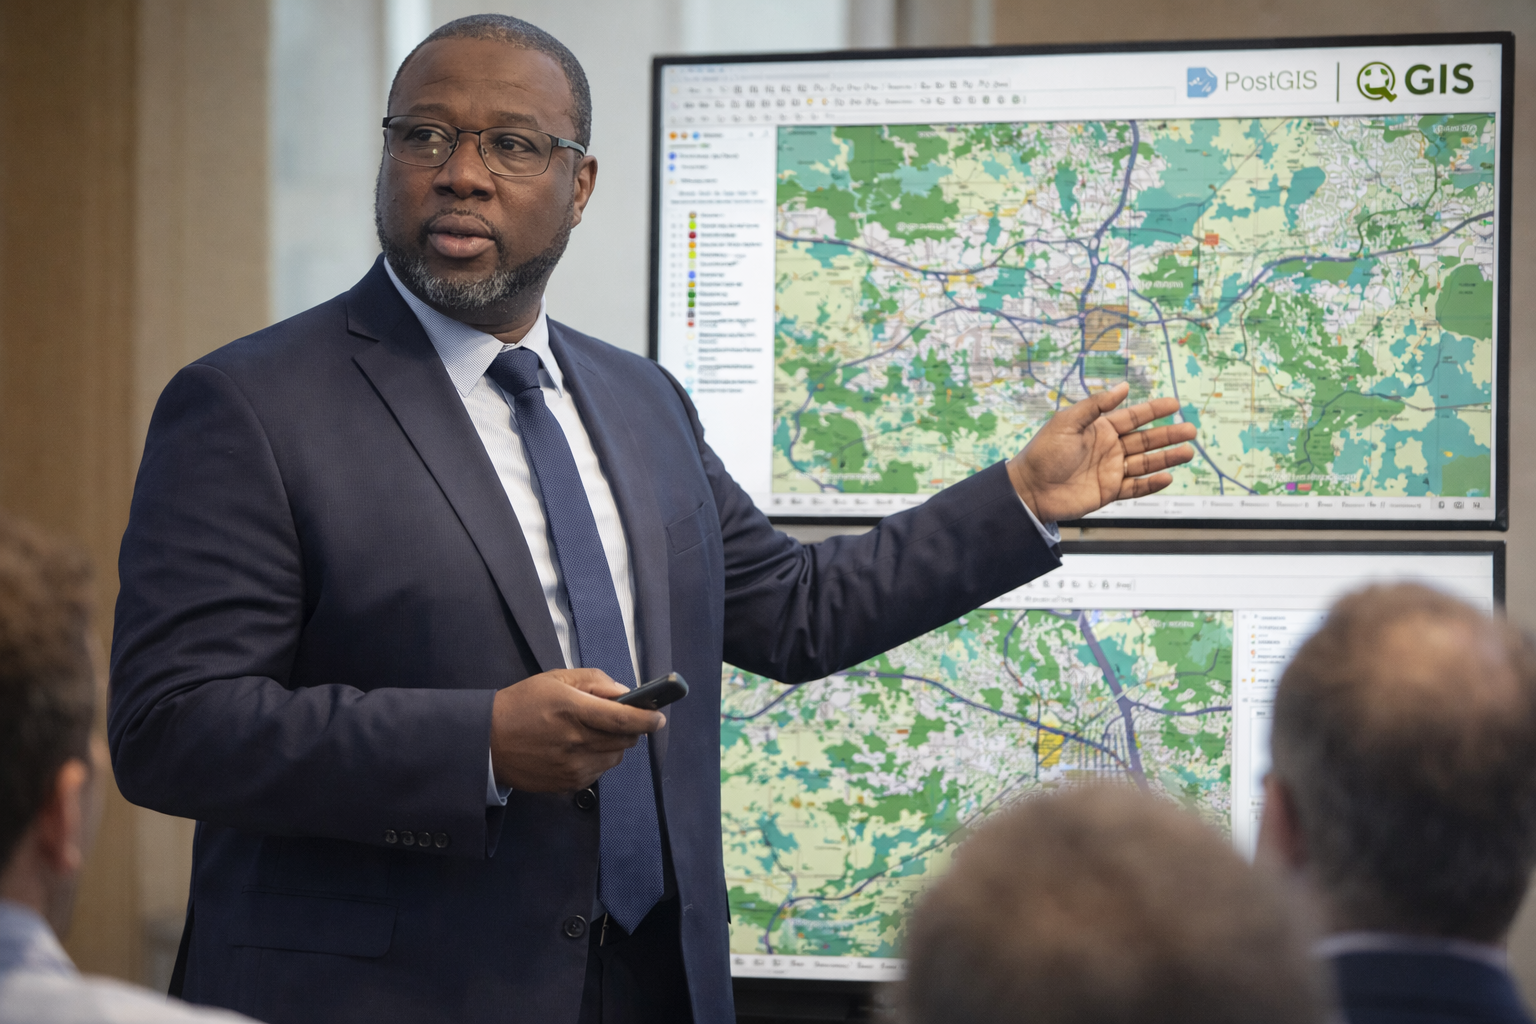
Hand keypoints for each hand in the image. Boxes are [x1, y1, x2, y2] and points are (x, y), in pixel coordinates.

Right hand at [491, 669, 664, 792]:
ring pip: (615, 757)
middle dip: (631, 729)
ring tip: (590, 733)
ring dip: (614, 744)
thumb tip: (625, 693)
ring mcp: (572, 766)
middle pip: (625, 740)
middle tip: (619, 719)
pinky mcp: (568, 784)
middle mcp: (575, 741)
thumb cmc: (521, 705)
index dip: (647, 718)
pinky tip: (577, 749)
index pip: (623, 719)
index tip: (658, 716)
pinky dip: (598, 759)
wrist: (487, 742)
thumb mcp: (556, 679)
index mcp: (572, 709)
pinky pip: (599, 772)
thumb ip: (594, 681)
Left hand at [1008, 382, 1196, 521]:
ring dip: (1167, 457)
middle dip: (1168, 434)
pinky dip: (1151, 483)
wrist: (1030, 489)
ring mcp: (1110, 470)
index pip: (1133, 417)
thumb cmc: (1043, 453)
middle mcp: (1109, 448)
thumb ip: (1096, 405)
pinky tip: (1167, 477)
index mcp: (1100, 429)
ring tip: (1188, 452)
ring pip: (1145, 463)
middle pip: (1145, 440)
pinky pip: (1135, 487)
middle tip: (1190, 429)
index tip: (1174, 404)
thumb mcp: (1067, 422)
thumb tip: (1123, 387)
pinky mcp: (1108, 491)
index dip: (1154, 410)